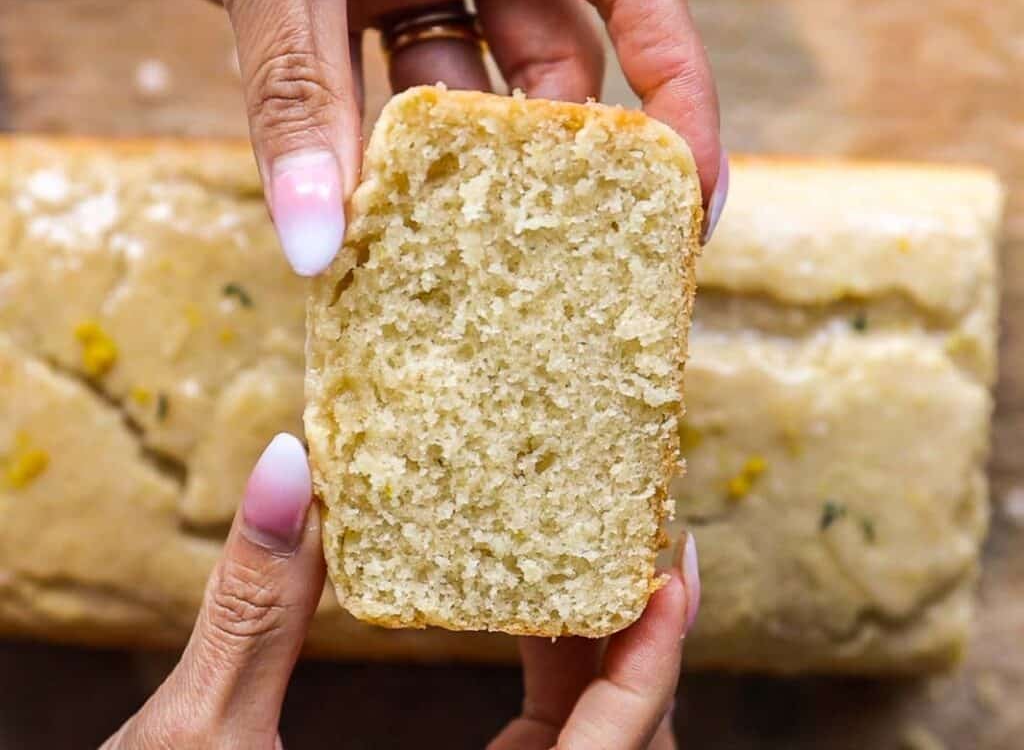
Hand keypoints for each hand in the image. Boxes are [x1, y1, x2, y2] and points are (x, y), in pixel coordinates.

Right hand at [101, 433, 701, 748]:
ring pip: (594, 748)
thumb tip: (288, 468)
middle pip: (622, 745)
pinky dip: (560, 681)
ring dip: (599, 651)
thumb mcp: (199, 745)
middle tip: (625, 529)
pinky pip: (555, 749)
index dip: (654, 658)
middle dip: (635, 637)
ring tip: (578, 549)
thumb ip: (253, 612)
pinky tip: (523, 609)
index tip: (674, 565)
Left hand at [183, 0, 725, 275]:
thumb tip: (316, 248)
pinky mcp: (363, 6)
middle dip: (556, 167)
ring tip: (457, 264)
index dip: (682, 98)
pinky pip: (390, 90)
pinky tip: (372, 222)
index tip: (693, 200)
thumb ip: (303, 95)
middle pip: (556, 71)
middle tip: (563, 267)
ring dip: (456, 176)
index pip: (641, 1)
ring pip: (469, 91)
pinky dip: (380, 154)